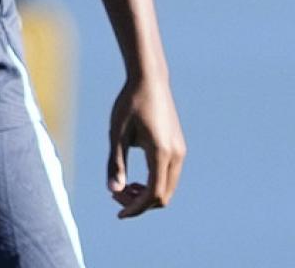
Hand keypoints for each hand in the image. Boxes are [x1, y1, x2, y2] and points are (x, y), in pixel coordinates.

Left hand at [107, 74, 184, 217]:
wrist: (150, 80)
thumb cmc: (129, 104)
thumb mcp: (116, 133)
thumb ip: (115, 163)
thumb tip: (113, 191)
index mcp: (161, 153)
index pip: (153, 194)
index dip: (136, 208)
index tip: (118, 214)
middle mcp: (176, 156)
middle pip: (163, 196)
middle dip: (140, 203)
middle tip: (115, 197)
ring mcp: (181, 152)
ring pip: (168, 187)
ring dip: (147, 195)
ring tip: (123, 188)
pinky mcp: (179, 148)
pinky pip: (169, 176)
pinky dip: (154, 184)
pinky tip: (135, 180)